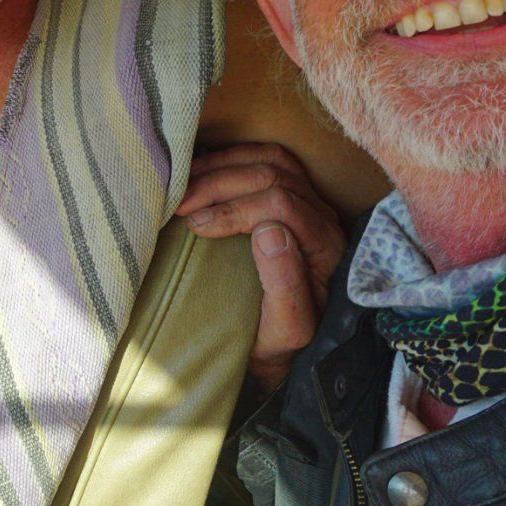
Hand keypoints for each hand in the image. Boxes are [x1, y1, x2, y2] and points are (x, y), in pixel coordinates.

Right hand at [177, 143, 346, 393]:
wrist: (286, 347)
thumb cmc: (281, 343)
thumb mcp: (286, 331)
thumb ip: (285, 287)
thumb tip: (268, 231)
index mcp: (326, 247)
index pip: (281, 205)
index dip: (233, 209)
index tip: (195, 226)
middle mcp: (325, 218)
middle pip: (274, 175)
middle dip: (220, 183)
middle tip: (179, 202)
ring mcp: (310, 202)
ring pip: (271, 159)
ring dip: (224, 164)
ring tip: (184, 181)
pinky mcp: (293, 195)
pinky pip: (267, 158)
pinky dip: (233, 157)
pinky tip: (202, 169)